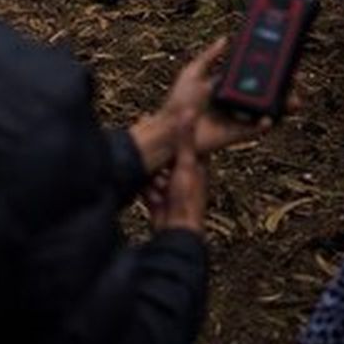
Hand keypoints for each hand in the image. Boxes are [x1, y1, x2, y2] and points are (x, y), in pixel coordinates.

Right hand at [149, 116, 206, 232]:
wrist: (176, 232)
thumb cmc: (187, 200)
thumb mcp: (186, 164)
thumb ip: (185, 139)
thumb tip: (189, 111)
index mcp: (197, 164)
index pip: (185, 142)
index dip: (173, 134)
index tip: (160, 124)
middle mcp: (185, 175)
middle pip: (166, 158)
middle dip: (157, 159)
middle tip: (149, 152)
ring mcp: (171, 188)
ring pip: (155, 173)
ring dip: (152, 179)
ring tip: (155, 185)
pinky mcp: (159, 199)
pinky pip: (148, 188)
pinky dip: (147, 191)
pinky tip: (150, 196)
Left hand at [166, 38, 283, 154]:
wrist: (170, 129)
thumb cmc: (177, 103)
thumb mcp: (192, 73)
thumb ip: (208, 56)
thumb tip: (224, 39)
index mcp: (227, 85)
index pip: (253, 74)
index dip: (268, 68)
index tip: (283, 60)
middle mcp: (235, 100)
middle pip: (265, 92)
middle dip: (283, 86)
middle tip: (295, 77)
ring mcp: (238, 117)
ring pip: (266, 110)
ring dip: (282, 105)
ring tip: (294, 99)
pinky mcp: (238, 133)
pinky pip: (257, 129)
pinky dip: (266, 123)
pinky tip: (272, 116)